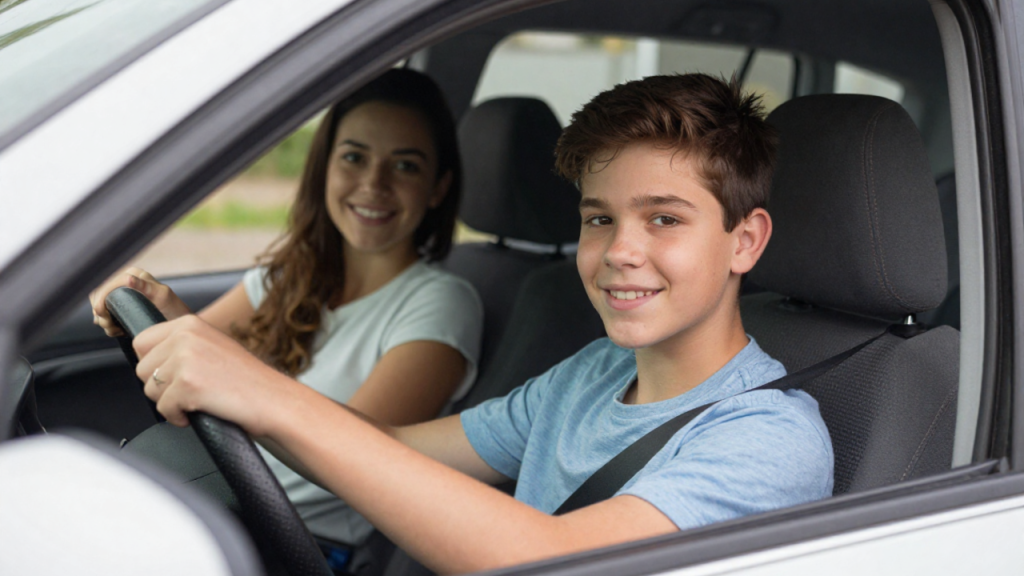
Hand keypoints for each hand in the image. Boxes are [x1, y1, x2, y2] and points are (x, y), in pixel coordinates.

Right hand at [89, 267, 191, 336]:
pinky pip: (104, 315)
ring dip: (103, 320)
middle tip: (110, 325)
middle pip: (98, 295)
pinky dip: (108, 324)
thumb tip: (128, 278)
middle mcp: (126, 282)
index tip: (101, 313)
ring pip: (99, 306)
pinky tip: (118, 330)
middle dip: (101, 312)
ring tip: (116, 329)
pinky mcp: (122, 308)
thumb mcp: (161, 296)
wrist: (179, 326)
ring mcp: (122, 295)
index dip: (100, 298)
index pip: (106, 282)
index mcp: (134, 274)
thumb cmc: (175, 310)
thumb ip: (146, 286)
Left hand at [134, 315, 293, 435]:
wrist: (273, 399)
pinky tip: (200, 411)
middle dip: (160, 386)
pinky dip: (178, 417)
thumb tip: (147, 358)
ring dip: (170, 402)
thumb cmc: (246, 379)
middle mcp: (185, 336)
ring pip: (149, 389)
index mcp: (189, 323)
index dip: (154, 365)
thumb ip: (182, 344)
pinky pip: (163, 409)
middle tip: (191, 389)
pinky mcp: (187, 384)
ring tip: (199, 399)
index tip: (174, 375)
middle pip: (142, 369)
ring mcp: (186, 359)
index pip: (142, 342)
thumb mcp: (212, 346)